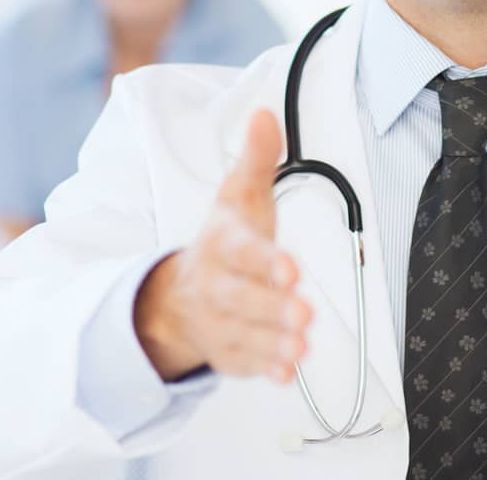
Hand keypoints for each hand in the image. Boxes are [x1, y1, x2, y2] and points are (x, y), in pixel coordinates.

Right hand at [133, 109, 311, 382]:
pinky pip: (244, 364)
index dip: (264, 260)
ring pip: (245, 335)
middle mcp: (216, 284)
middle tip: (304, 312)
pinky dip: (264, 369)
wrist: (182, 295)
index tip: (290, 268)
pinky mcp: (228, 351)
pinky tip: (287, 372)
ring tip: (302, 344)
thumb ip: (257, 158)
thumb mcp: (239, 195)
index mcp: (221, 243)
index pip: (240, 251)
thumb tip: (264, 114)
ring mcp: (220, 322)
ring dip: (274, 341)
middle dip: (271, 307)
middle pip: (240, 298)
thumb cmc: (225, 241)